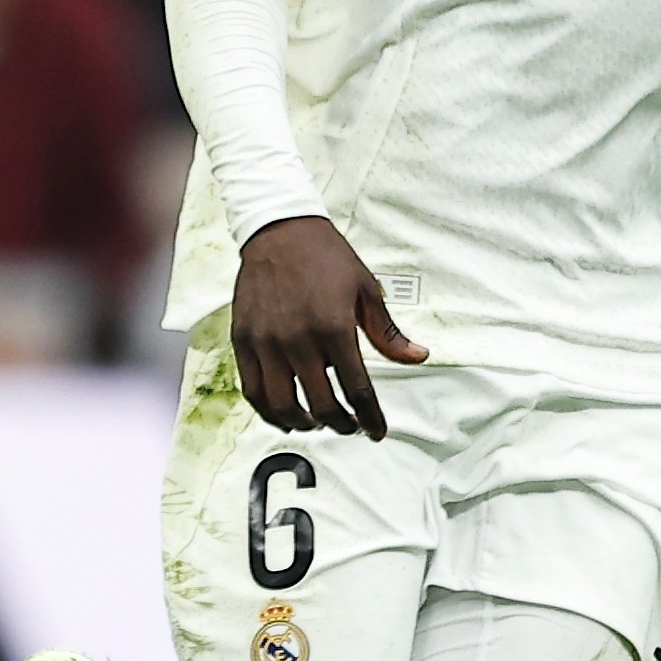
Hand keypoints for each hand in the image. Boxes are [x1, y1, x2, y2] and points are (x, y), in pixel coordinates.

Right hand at [228, 214, 425, 437]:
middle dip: (340, 424)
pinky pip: (253, 389)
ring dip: (303, 423)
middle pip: (321, 405)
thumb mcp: (365, 290)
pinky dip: (268, 410)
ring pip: (282, 405)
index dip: (370, 418)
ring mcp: (267, 342)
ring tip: (315, 422)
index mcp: (334, 328)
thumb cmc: (325, 256)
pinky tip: (282, 413)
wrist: (279, 229)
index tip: (376, 431)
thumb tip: (417, 357)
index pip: (357, 390)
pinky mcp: (244, 340)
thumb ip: (387, 332)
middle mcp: (298, 340)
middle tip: (349, 425)